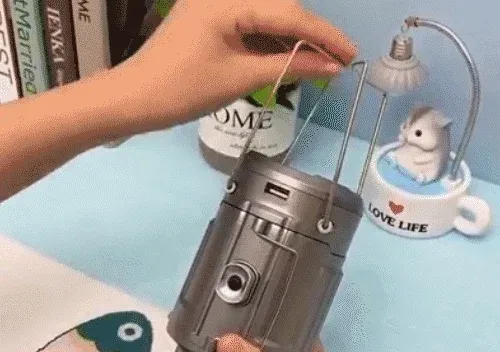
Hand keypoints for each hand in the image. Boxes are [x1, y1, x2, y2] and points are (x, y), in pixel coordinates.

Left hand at [118, 0, 357, 128]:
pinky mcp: (208, 16)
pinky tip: (287, 58)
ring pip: (267, 16)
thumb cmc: (184, 90)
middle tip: (336, 62)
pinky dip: (270, 42)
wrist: (135, 99)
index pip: (291, 13)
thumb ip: (288, 65)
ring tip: (317, 64)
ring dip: (292, 40)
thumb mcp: (240, 78)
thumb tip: (331, 66)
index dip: (324, 35)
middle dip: (310, 35)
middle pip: (281, 8)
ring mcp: (214, 2)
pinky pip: (249, 23)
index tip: (351, 55)